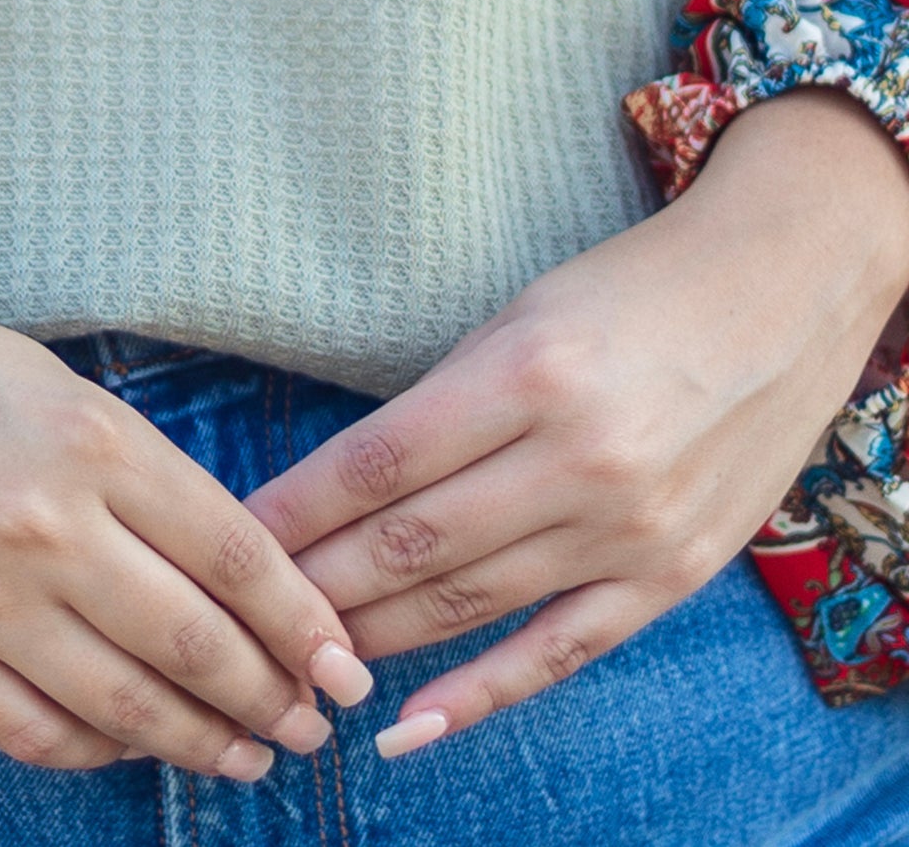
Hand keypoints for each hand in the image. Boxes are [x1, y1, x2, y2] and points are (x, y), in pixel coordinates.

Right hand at [0, 130, 372, 778]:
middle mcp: (48, 529)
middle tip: (314, 724)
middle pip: (198, 645)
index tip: (345, 662)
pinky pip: (34, 732)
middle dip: (274, 696)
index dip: (304, 622)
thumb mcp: (47, 380)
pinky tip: (129, 745)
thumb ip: (131, 468)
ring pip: (127, 708)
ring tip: (249, 752)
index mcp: (92, 440)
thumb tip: (219, 563)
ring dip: (203, 740)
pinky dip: (97, 751)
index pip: (237, 557)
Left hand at [245, 90, 908, 756]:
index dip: (297, 508)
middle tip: (244, 615)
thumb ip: (447, 399)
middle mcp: (577, 460)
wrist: (780, 292)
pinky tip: (408, 726)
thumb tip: (349, 483)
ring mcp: (628, 530)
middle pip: (413, 543)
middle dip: (317, 586)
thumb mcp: (524, 314)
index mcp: (528, 374)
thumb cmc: (633, 289)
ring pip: (469, 604)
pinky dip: (478, 696)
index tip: (235, 536)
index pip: (379, 462)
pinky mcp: (669, 578)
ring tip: (302, 659)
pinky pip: (558, 653)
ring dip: (375, 638)